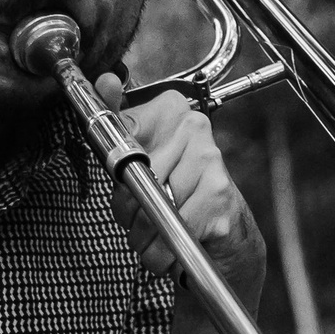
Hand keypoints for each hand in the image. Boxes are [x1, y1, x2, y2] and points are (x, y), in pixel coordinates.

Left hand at [92, 78, 267, 305]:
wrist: (229, 237)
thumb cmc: (181, 195)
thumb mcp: (142, 161)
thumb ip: (119, 125)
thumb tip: (105, 81)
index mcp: (173, 112)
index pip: (122, 128)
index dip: (115, 164)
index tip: (122, 175)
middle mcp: (195, 129)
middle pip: (130, 176)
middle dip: (128, 209)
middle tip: (144, 215)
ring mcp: (210, 162)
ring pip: (147, 206)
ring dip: (143, 235)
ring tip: (159, 231)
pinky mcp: (218, 197)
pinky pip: (168, 230)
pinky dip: (160, 252)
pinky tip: (170, 247)